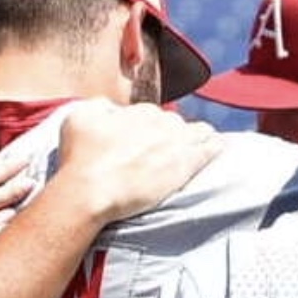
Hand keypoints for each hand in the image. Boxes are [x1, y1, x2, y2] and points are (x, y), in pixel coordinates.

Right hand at [52, 99, 222, 221]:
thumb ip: (99, 107)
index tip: (145, 143)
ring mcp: (175, 142)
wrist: (91, 189)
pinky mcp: (186, 164)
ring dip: (199, 139)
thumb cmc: (79, 158)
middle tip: (165, 153)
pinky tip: (219, 149)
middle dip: (173, 135)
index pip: (152, 116)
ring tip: (200, 148)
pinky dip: (215, 147)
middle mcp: (159, 121)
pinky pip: (211, 148)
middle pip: (175, 124)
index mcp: (137, 111)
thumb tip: (110, 108)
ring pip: (199, 132)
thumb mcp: (78, 117)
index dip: (149, 130)